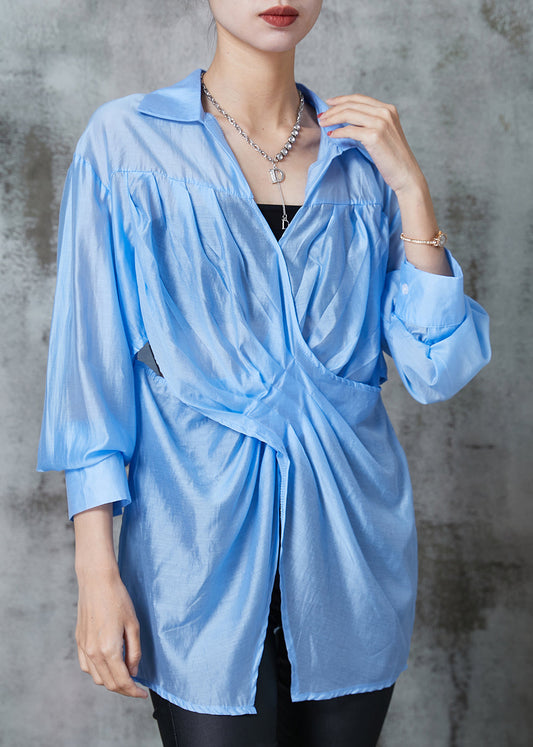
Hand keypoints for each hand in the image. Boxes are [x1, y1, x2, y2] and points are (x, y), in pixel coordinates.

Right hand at [76, 567, 147, 698]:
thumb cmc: (118, 599)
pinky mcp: (79, 641)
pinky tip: (108, 666)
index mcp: (109, 649)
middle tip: (137, 687)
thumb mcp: (133, 625)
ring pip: (97, 678)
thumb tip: (133, 671)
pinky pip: (86, 667)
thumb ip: (134, 652)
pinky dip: (98, 672)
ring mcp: (84, 648)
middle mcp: (94, 653)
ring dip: (111, 682)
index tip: (143, 693)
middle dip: (124, 689)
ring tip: (125, 676)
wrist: (97, 582)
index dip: (134, 691)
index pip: (122, 681)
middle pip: (109, 683)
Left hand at [318, 94, 424, 195]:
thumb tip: (347, 122)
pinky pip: (349, 131)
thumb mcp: (384, 134)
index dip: (341, 99)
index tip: (329, 104)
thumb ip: (371, 124)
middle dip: (333, 109)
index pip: (360, 98)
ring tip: (323, 123)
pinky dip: (338, 132)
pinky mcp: (374, 136)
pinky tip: (331, 135)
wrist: (406, 173)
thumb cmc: (393, 158)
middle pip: (352, 105)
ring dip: (332, 118)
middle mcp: (385, 113)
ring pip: (349, 114)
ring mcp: (380, 123)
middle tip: (321, 116)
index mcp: (388, 109)